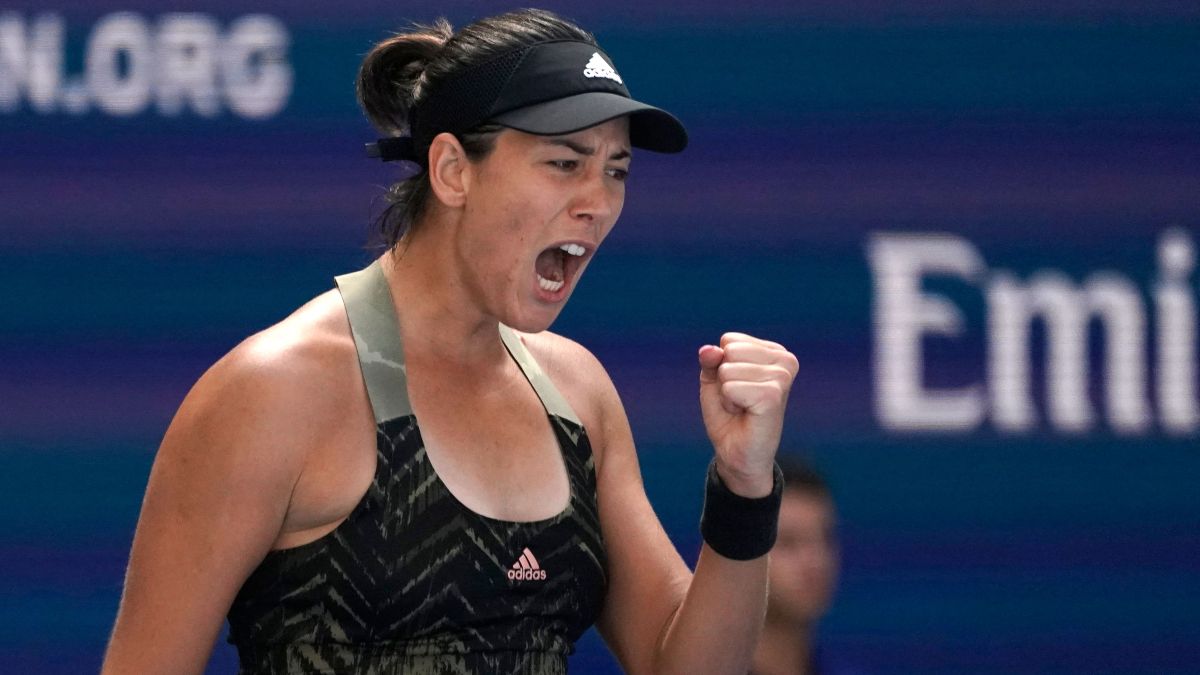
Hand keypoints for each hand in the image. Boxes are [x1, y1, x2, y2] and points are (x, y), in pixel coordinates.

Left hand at [698, 333, 798, 496]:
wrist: (736, 452)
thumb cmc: (728, 415)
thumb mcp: (714, 380)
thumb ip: (711, 360)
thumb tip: (710, 350)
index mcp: (774, 351)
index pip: (729, 340)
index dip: (722, 365)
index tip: (736, 387)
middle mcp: (785, 360)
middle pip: (728, 352)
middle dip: (723, 378)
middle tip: (738, 400)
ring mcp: (782, 377)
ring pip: (727, 369)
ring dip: (726, 393)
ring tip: (742, 407)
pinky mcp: (774, 395)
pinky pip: (730, 387)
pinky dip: (729, 403)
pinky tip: (745, 413)